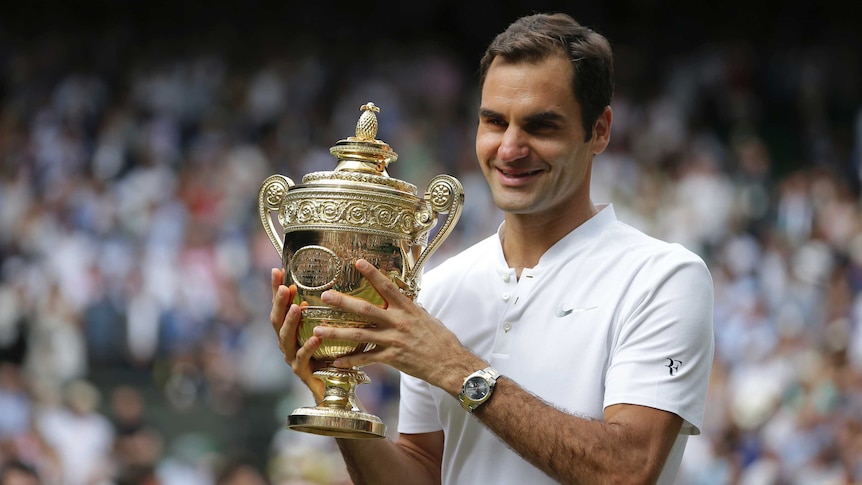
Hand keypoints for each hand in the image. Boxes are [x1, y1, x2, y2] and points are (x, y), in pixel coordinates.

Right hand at [270, 268, 325, 400]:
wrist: (333, 388)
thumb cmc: (331, 355)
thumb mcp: (328, 329)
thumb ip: (325, 312)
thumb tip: (333, 285)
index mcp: (290, 330)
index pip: (280, 306)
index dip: (276, 289)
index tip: (277, 270)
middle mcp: (287, 342)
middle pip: (276, 320)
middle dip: (279, 303)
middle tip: (283, 287)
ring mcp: (291, 357)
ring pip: (285, 338)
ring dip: (290, 322)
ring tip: (296, 308)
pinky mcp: (301, 371)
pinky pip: (302, 358)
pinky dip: (308, 347)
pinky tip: (315, 338)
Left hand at [313, 259, 483, 393]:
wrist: (450, 363)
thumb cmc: (440, 339)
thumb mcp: (426, 317)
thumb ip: (409, 309)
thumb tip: (399, 300)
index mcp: (407, 308)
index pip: (387, 287)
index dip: (372, 274)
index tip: (358, 262)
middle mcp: (398, 322)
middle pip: (365, 309)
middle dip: (343, 302)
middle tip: (325, 295)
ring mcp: (393, 340)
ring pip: (359, 335)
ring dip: (337, 332)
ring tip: (319, 330)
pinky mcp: (392, 358)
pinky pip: (366, 358)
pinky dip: (350, 360)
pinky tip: (335, 361)